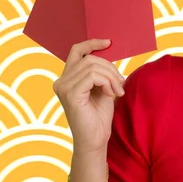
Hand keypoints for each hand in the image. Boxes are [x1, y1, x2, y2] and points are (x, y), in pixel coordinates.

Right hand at [53, 39, 125, 153]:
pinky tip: (111, 94)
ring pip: (93, 66)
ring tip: (118, 91)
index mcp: (67, 78)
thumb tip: (109, 51)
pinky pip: (92, 76)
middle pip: (90, 58)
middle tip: (121, 83)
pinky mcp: (70, 94)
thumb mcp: (102, 87)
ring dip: (111, 77)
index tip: (108, 42)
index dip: (92, 43)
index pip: (77, 51)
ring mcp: (63, 87)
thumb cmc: (99, 115)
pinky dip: (107, 82)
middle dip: (110, 68)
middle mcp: (61, 81)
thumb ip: (101, 71)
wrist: (95, 139)